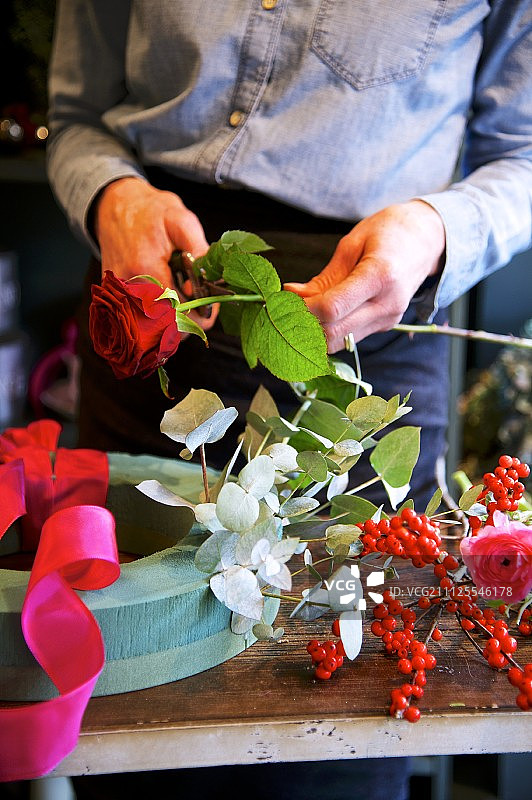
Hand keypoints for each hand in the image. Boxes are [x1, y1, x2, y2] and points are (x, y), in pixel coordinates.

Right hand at [94, 177, 217, 331]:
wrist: (114, 206)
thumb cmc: (150, 212)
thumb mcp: (182, 221)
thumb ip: (198, 251)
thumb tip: (205, 283)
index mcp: (145, 269)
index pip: (176, 313)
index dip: (199, 315)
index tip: (211, 307)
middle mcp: (127, 288)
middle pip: (164, 328)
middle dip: (188, 320)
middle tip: (199, 302)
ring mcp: (118, 296)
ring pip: (153, 329)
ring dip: (173, 319)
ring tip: (180, 295)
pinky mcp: (114, 300)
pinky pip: (141, 321)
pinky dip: (158, 315)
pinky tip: (166, 296)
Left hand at [284, 201, 444, 352]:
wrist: (426, 239)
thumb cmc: (388, 232)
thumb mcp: (352, 244)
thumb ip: (324, 277)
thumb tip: (292, 295)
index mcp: (380, 276)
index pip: (332, 308)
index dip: (302, 310)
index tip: (284, 300)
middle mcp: (387, 304)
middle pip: (333, 333)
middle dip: (302, 326)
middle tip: (284, 309)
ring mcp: (388, 319)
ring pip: (339, 342)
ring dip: (313, 332)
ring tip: (299, 312)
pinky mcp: (385, 326)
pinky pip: (348, 337)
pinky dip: (328, 330)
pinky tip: (318, 314)